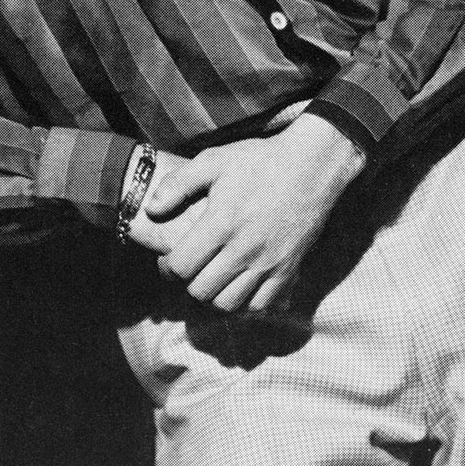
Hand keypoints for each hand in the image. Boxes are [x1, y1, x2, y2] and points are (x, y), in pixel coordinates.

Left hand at [125, 117, 365, 310]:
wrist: (314, 165)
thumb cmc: (260, 160)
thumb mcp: (214, 160)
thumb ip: (178, 184)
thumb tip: (151, 209)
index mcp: (221, 223)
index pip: (180, 266)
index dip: (167, 268)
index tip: (168, 260)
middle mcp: (243, 249)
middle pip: (200, 291)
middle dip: (188, 283)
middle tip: (190, 270)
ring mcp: (268, 263)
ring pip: (228, 304)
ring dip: (214, 296)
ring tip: (212, 280)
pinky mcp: (288, 269)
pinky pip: (261, 305)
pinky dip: (245, 304)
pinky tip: (239, 286)